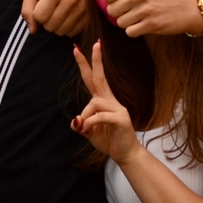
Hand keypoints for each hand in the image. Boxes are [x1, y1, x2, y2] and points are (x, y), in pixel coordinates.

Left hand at [21, 0, 87, 35]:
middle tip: (50, 11)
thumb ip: (27, 10)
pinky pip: (72, 33)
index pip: (39, 17)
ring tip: (58, 14)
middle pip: (50, 26)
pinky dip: (67, 28)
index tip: (41, 7)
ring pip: (61, 32)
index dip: (37, 14)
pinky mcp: (89, 16)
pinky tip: (67, 17)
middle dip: (46, 21)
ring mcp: (83, 7)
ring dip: (56, 26)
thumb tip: (33, 30)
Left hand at [72, 41, 140, 162]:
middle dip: (92, 61)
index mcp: (102, 101)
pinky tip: (88, 130)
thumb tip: (76, 120)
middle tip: (78, 47)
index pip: (93, 79)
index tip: (78, 49)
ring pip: (94, 103)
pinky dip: (90, 122)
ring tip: (85, 129)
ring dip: (85, 117)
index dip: (86, 64)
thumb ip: (81, 124)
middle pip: (99, 77)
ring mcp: (118, 108)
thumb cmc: (109, 140)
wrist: (126, 154)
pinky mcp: (121, 118)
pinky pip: (100, 116)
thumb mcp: (89, 131)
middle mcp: (111, 101)